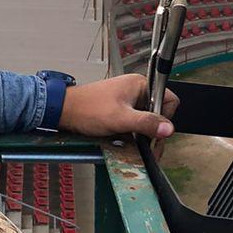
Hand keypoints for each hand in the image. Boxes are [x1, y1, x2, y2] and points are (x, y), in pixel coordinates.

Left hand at [60, 74, 177, 153]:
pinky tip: (128, 142)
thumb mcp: (120, 118)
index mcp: (140, 85)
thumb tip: (168, 129)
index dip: (165, 118)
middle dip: (154, 131)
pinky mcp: (120, 111)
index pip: (168, 100)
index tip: (155, 132)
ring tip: (137, 146)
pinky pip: (134, 123)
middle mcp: (136, 91)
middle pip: (158, 113)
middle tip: (149, 147)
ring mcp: (128, 101)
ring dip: (143, 134)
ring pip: (146, 121)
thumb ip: (146, 123)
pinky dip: (133, 134)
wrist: (64, 112)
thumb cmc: (88, 109)